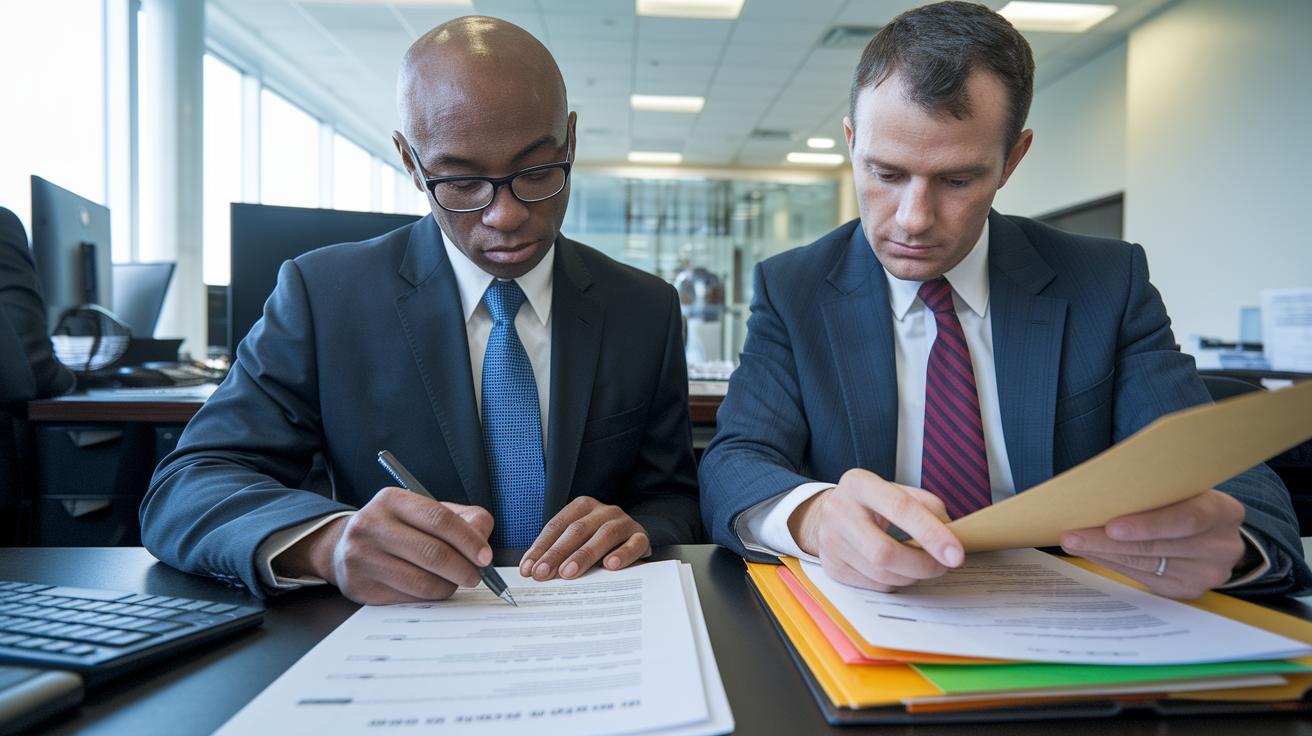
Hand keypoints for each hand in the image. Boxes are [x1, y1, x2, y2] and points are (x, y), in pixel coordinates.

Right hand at [278, 486, 493, 604]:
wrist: (343, 547)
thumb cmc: (396, 529)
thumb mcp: (425, 512)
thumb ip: (461, 519)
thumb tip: (482, 537)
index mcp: (392, 500)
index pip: (439, 519)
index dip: (468, 539)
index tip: (485, 556)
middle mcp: (371, 525)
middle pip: (432, 553)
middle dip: (463, 568)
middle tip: (477, 576)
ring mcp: (362, 558)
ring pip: (422, 581)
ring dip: (449, 586)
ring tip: (455, 582)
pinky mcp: (360, 587)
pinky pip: (408, 598)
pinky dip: (429, 597)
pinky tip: (431, 588)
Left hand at [519, 497, 649, 580]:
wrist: (634, 542)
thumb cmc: (599, 545)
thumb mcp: (577, 544)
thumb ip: (558, 552)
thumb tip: (533, 572)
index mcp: (583, 507)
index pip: (557, 526)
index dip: (541, 547)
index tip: (528, 569)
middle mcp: (604, 511)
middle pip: (577, 530)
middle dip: (556, 553)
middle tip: (542, 573)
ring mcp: (624, 522)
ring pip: (604, 535)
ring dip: (584, 555)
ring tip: (568, 573)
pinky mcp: (641, 537)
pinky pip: (634, 544)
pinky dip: (622, 554)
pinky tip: (610, 565)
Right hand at [790, 468, 963, 591]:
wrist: (830, 513)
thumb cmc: (872, 502)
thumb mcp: (896, 490)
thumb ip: (925, 506)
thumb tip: (951, 535)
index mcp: (859, 484)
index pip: (900, 509)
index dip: (931, 534)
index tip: (956, 554)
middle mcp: (838, 511)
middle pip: (884, 551)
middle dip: (922, 565)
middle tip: (943, 566)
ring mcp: (830, 542)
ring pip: (881, 573)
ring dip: (912, 575)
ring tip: (923, 565)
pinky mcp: (832, 566)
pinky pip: (874, 585)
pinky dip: (896, 581)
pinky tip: (899, 569)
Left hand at [1059, 489, 1246, 598]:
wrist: (1212, 534)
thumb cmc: (1186, 502)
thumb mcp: (1182, 490)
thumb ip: (1155, 492)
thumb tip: (1097, 494)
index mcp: (1223, 512)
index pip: (1186, 519)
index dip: (1148, 525)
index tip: (1112, 526)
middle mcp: (1221, 547)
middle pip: (1157, 547)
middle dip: (1108, 541)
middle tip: (1072, 536)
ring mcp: (1207, 574)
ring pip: (1144, 564)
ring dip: (1102, 553)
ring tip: (1073, 542)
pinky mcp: (1188, 590)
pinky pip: (1142, 577)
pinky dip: (1112, 563)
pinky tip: (1091, 553)